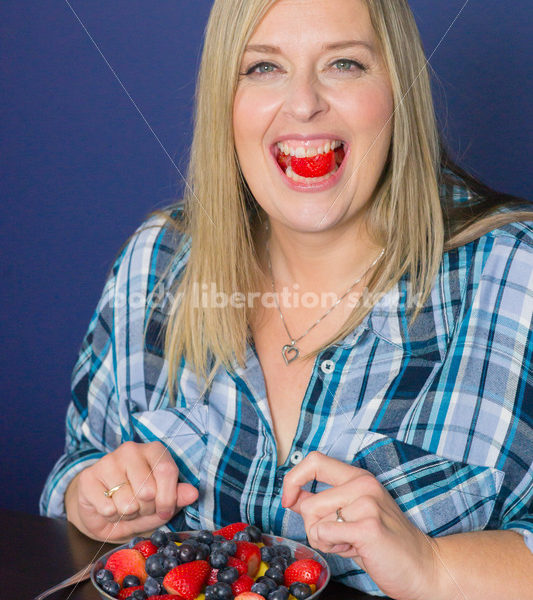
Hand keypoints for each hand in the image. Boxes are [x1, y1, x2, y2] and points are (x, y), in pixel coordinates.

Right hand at [65, 441, 197, 541]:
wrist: (102, 509)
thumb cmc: (138, 502)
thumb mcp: (162, 502)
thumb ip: (178, 497)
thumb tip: (194, 493)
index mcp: (154, 450)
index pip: (167, 471)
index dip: (168, 499)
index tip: (164, 511)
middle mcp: (131, 450)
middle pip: (147, 490)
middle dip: (146, 508)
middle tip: (140, 506)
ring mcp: (108, 461)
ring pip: (127, 502)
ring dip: (127, 513)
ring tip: (123, 506)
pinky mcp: (89, 477)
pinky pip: (107, 508)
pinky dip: (110, 516)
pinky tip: (108, 506)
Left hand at [281, 451, 440, 599]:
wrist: (424, 566)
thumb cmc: (384, 543)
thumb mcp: (351, 514)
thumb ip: (323, 503)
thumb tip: (292, 496)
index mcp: (358, 477)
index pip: (314, 460)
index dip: (293, 479)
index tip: (289, 500)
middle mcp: (363, 484)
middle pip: (309, 502)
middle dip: (314, 528)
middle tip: (339, 537)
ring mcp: (367, 503)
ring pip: (314, 520)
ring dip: (324, 540)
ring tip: (350, 542)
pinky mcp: (368, 526)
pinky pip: (324, 534)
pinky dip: (332, 548)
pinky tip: (356, 549)